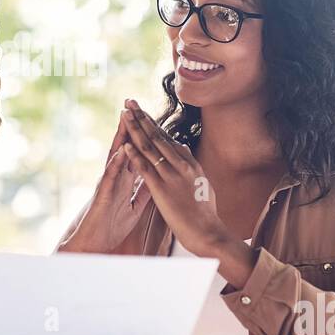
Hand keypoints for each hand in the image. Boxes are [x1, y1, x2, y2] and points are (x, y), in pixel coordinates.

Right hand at [60, 106, 151, 252]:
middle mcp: (115, 177)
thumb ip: (143, 191)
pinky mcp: (102, 195)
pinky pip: (109, 176)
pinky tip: (121, 150)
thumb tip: (154, 180)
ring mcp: (108, 183)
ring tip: (126, 117)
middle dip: (130, 126)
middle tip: (135, 105)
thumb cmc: (111, 225)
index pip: (136, 152)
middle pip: (125, 147)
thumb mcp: (134, 207)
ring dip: (120, 137)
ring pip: (115, 156)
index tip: (151, 118)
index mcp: (124, 179)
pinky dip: (115, 163)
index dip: (143, 135)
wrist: (96, 243)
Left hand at [119, 98, 229, 258]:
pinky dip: (134, 155)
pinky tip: (125, 143)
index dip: (152, 123)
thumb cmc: (205, 213)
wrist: (208, 233)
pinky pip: (146, 169)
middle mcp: (182, 165)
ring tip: (125, 113)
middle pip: (157, 136)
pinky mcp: (162, 190)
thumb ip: (191, 165)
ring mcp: (172, 176)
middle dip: (141, 117)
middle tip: (130, 101)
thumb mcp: (202, 183)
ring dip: (135, 129)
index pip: (167, 138)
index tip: (142, 111)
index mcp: (190, 163)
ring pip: (150, 147)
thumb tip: (183, 148)